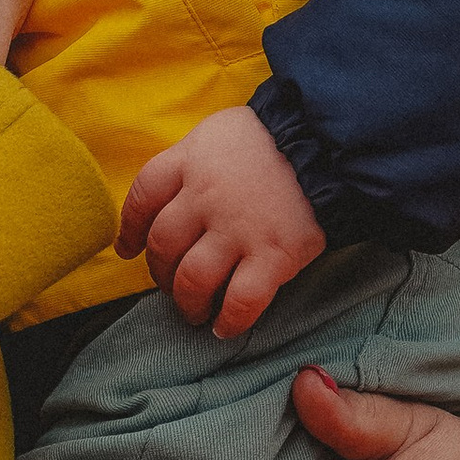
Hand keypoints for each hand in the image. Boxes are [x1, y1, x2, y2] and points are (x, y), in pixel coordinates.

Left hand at [116, 105, 326, 336]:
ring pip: (193, 280)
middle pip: (164, 246)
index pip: (143, 198)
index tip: (128, 248)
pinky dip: (230, 321)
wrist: (330, 142)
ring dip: (188, 303)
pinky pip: (241, 301)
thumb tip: (171, 197)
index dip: (130, 228)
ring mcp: (239, 229)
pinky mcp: (274, 255)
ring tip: (195, 312)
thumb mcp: (221, 132)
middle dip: (161, 273)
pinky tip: (226, 328)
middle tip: (171, 285)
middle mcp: (206, 197)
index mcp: (191, 161)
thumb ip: (193, 161)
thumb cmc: (274, 136)